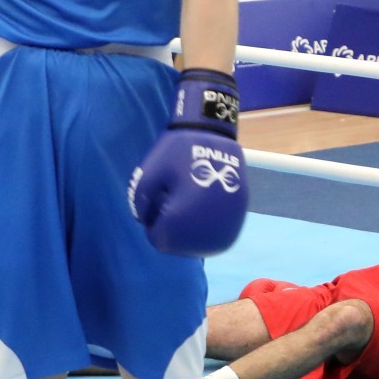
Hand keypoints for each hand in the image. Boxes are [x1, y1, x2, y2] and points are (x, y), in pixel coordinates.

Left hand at [129, 69, 247, 256]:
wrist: (213, 135)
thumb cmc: (175, 153)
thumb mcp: (145, 176)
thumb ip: (140, 205)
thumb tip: (147, 222)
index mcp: (181, 223)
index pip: (158, 239)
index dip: (154, 218)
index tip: (162, 195)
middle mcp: (206, 233)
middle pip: (178, 243)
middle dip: (172, 224)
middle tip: (176, 194)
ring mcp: (226, 229)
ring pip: (198, 242)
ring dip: (190, 226)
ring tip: (192, 197)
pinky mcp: (238, 221)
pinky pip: (216, 234)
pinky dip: (207, 224)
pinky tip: (205, 203)